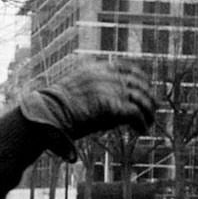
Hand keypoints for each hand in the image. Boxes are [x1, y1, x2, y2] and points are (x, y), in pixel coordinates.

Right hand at [19, 60, 155, 158]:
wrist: (45, 116)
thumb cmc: (52, 110)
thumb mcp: (72, 93)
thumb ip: (90, 93)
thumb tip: (102, 107)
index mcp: (93, 69)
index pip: (123, 67)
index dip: (138, 77)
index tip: (144, 87)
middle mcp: (104, 76)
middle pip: (136, 82)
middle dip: (148, 95)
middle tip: (151, 109)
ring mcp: (108, 90)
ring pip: (140, 97)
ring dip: (148, 111)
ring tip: (149, 122)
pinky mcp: (111, 107)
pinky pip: (135, 113)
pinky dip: (141, 123)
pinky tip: (140, 131)